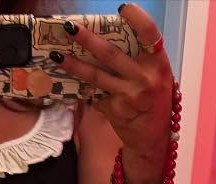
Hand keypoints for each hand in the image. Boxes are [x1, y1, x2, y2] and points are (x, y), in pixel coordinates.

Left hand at [54, 3, 175, 183]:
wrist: (152, 137)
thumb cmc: (152, 99)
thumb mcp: (155, 75)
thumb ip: (138, 58)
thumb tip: (104, 37)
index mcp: (159, 63)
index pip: (150, 34)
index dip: (136, 19)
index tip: (123, 7)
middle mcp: (145, 78)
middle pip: (111, 54)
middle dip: (86, 39)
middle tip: (69, 27)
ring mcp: (129, 95)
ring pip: (96, 75)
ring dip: (73, 64)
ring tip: (57, 55)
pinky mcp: (115, 110)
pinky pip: (95, 94)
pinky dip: (87, 89)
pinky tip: (77, 86)